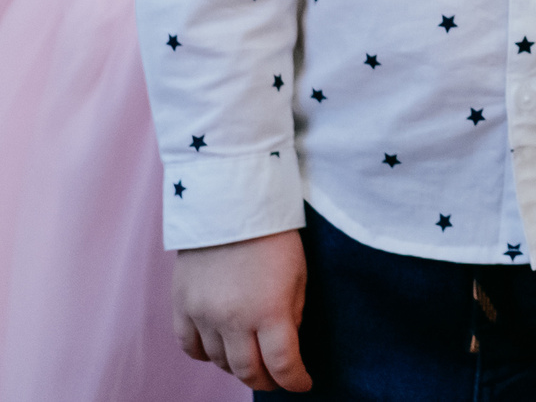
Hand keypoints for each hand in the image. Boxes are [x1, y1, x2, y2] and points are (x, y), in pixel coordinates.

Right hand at [171, 230, 309, 392]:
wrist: (231, 203)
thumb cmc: (273, 236)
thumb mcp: (298, 275)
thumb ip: (293, 313)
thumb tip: (286, 343)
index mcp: (269, 311)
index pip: (282, 364)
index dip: (295, 381)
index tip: (303, 385)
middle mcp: (233, 319)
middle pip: (247, 370)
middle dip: (266, 381)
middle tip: (277, 380)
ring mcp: (202, 314)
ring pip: (218, 361)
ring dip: (237, 367)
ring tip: (250, 361)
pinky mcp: (181, 305)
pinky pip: (189, 346)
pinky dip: (205, 354)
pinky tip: (219, 350)